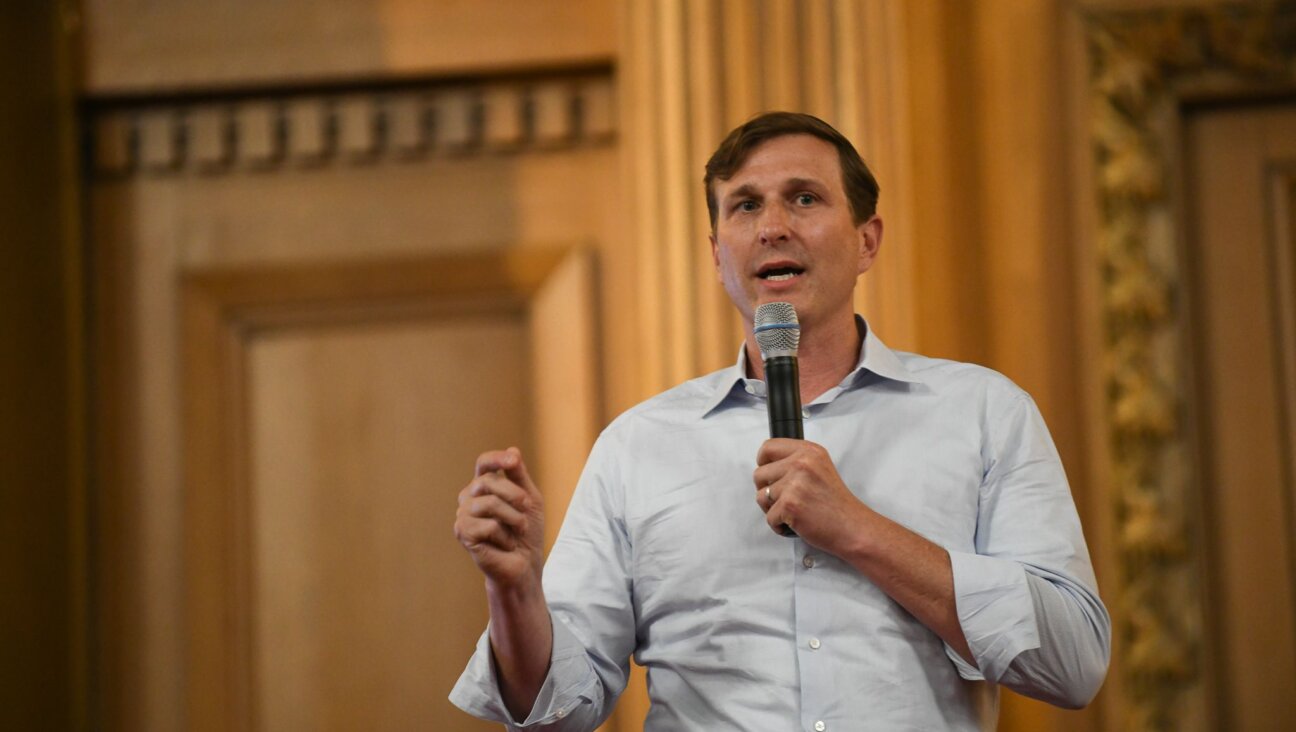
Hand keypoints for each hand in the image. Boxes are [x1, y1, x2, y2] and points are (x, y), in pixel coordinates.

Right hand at [454, 447, 545, 590]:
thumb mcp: (530, 499)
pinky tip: (503, 544)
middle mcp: (469, 497)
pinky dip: (504, 536)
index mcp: (484, 486)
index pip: (484, 463)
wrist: (525, 564)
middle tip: (526, 510)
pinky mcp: (462, 532)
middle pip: (489, 481)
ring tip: (516, 531)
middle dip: (515, 495)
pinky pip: (488, 525)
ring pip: (489, 503)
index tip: (513, 461)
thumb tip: (512, 450)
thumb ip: (520, 476)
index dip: (497, 458)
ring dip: (513, 518)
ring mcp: (463, 515)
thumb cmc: (526, 532)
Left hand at [753, 438, 870, 552]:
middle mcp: (801, 463)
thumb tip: (767, 465)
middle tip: (783, 499)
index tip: (768, 473)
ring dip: (772, 508)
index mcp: (809, 451)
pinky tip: (795, 522)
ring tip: (791, 512)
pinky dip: (779, 525)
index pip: (768, 447)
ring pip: (761, 496)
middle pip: (759, 474)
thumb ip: (797, 461)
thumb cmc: (836, 503)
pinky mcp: (790, 504)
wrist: (852, 527)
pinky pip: (769, 517)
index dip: (763, 462)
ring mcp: (795, 484)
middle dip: (766, 489)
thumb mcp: (820, 468)